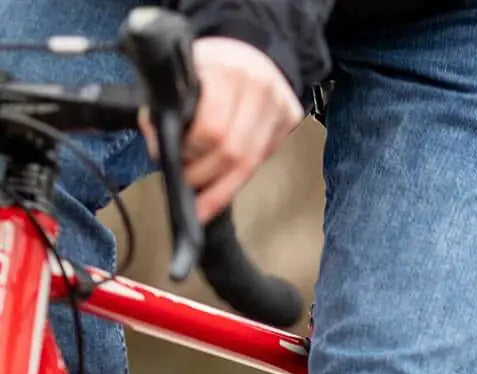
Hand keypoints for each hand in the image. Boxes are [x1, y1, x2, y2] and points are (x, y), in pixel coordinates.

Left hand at [143, 37, 302, 222]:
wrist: (248, 50)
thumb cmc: (211, 66)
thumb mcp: (181, 74)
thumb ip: (166, 107)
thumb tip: (160, 148)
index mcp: (225, 70)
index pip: (212, 130)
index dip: (192, 155)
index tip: (177, 167)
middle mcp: (258, 86)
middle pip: (234, 153)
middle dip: (207, 176)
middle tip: (190, 185)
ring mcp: (279, 103)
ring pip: (251, 163)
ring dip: (224, 185)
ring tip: (207, 196)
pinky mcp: (291, 118)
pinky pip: (264, 158)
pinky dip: (243, 171)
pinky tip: (228, 175)